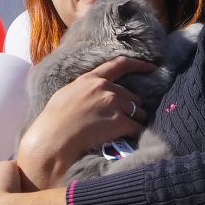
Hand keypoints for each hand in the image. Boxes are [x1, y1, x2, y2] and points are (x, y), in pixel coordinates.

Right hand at [16, 56, 156, 189]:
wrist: (53, 139)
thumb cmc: (54, 121)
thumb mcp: (67, 94)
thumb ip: (84, 89)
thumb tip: (94, 91)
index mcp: (91, 79)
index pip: (119, 64)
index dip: (138, 65)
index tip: (152, 67)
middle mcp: (105, 88)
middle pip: (132, 97)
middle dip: (131, 109)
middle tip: (121, 122)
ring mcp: (114, 104)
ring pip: (138, 112)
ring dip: (134, 122)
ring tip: (122, 132)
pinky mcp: (119, 122)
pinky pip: (137, 128)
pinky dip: (135, 134)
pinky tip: (128, 140)